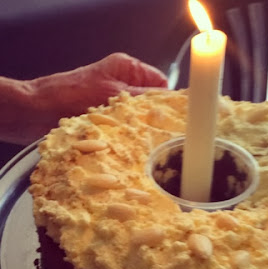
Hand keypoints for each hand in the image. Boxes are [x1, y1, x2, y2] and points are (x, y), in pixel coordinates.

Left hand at [0, 53, 167, 144]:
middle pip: (151, 102)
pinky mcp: (106, 116)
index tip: (171, 119)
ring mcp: (115, 100)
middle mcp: (123, 83)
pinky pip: (125, 126)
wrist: (37, 112)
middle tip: (155, 133)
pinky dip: (126, 135)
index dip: (167, 102)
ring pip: (138, 116)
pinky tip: (126, 143)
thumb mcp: (113, 93)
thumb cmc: (71, 96)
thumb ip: (145, 96)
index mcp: (128, 68)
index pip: (161, 84)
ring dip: (138, 128)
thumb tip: (172, 101)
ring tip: (138, 139)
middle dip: (153, 117)